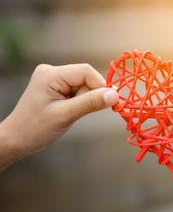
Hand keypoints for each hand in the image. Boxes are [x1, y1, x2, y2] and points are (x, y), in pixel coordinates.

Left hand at [0, 63, 118, 169]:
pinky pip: (77, 90)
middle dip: (90, 95)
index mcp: (51, 74)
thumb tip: (115, 95)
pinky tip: (69, 111)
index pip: (86, 72)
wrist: (17, 139)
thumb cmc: (36, 128)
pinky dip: (79, 102)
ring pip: (83, 85)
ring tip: (70, 114)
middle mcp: (51, 72)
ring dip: (84, 100)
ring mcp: (53, 79)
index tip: (110, 103)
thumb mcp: (66, 115)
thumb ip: (91, 103)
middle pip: (86, 78)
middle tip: (82, 112)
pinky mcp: (55, 88)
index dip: (101, 86)